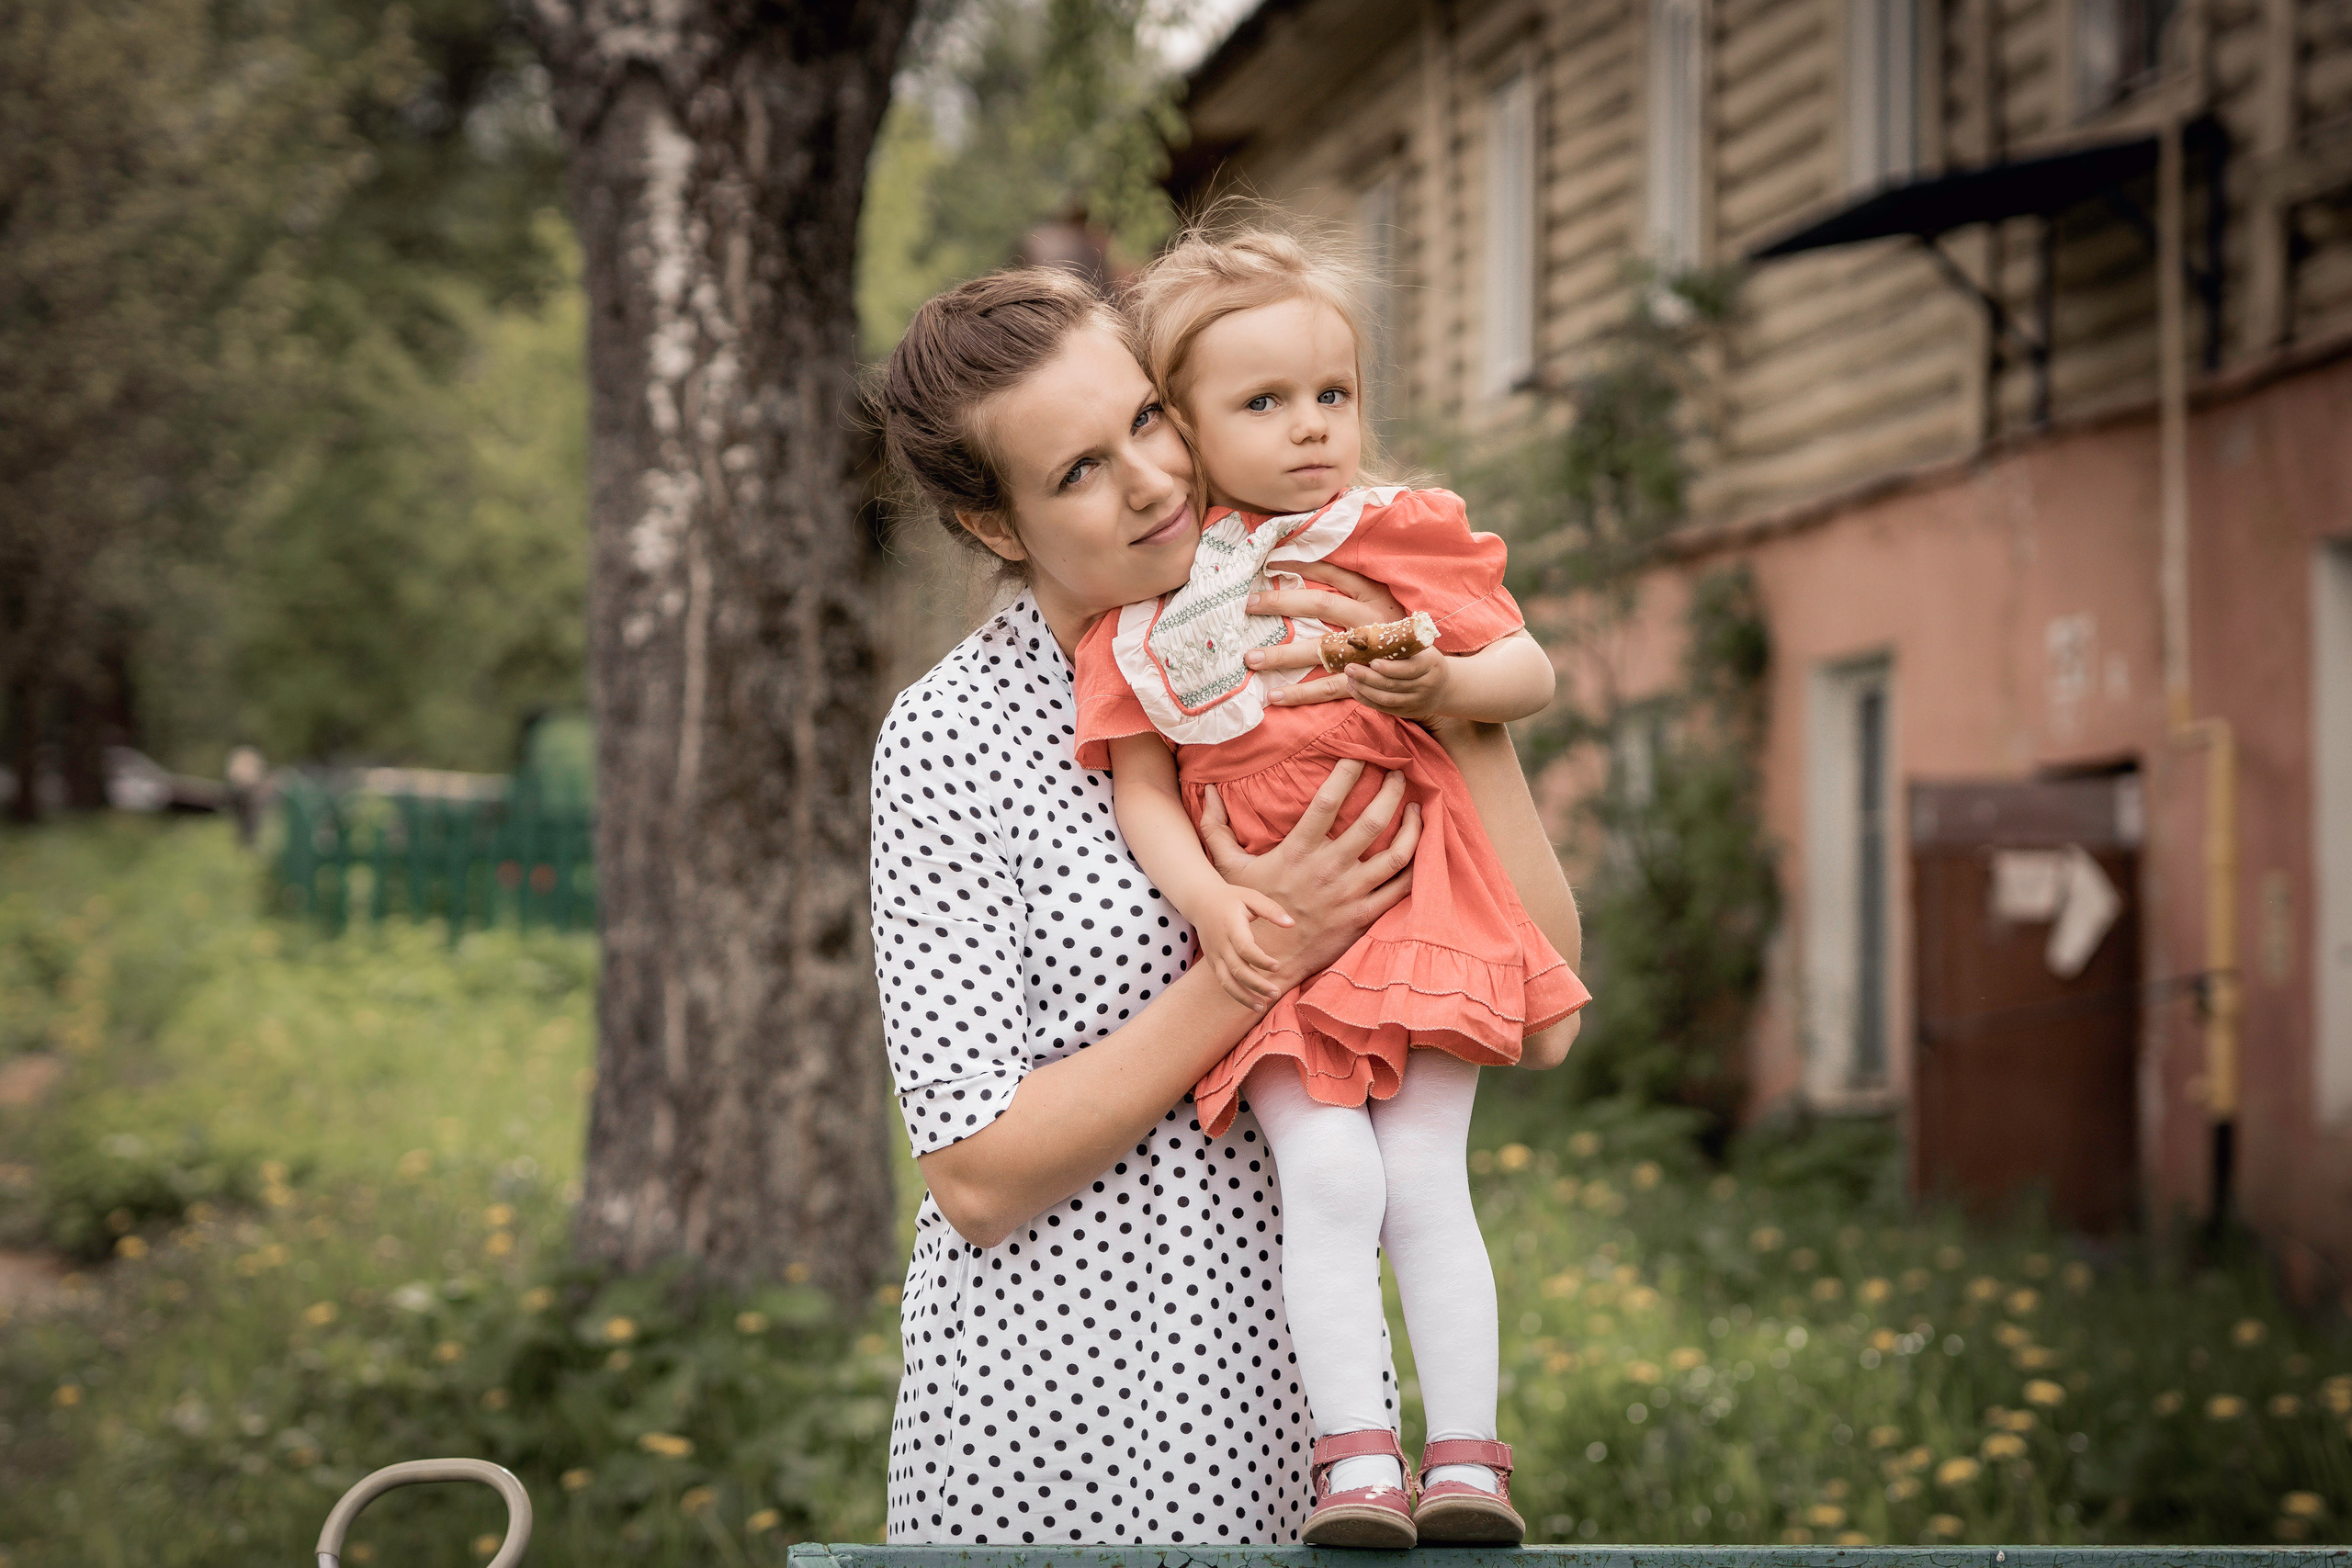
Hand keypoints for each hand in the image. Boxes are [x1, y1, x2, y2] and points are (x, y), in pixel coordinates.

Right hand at [1191, 882, 1295, 1008]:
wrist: (1200, 901)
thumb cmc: (1231, 898)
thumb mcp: (1251, 897)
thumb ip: (1271, 910)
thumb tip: (1291, 924)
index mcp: (1231, 926)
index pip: (1244, 948)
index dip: (1260, 960)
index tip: (1277, 966)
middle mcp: (1220, 944)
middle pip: (1237, 970)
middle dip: (1256, 984)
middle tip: (1276, 993)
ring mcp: (1214, 955)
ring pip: (1226, 982)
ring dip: (1243, 997)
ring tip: (1262, 1007)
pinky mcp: (1213, 962)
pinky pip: (1223, 982)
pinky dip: (1236, 994)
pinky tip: (1251, 1002)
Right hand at [1198, 758, 1420, 991]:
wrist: (1268, 959)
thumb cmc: (1251, 910)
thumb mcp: (1228, 868)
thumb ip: (1216, 827)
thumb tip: (1207, 791)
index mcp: (1298, 851)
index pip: (1328, 802)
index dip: (1347, 773)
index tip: (1361, 755)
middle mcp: (1328, 868)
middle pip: (1371, 822)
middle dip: (1391, 792)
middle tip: (1400, 773)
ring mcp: (1350, 893)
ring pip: (1396, 854)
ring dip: (1413, 827)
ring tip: (1418, 807)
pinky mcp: (1364, 914)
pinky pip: (1401, 887)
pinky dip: (1417, 866)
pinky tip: (1421, 847)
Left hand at [1240, 563, 1408, 708]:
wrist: (1431, 674)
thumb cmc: (1398, 631)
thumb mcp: (1383, 601)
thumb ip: (1353, 588)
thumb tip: (1311, 564)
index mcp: (1374, 596)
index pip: (1335, 573)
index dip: (1303, 565)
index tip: (1271, 561)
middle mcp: (1370, 621)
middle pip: (1321, 606)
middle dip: (1282, 603)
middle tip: (1249, 604)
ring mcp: (1367, 653)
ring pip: (1320, 649)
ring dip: (1283, 655)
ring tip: (1251, 658)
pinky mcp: (1364, 681)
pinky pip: (1328, 688)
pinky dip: (1301, 694)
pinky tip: (1274, 695)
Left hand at [1340, 645, 1450, 718]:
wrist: (1444, 686)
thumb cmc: (1425, 660)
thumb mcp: (1422, 649)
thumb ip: (1401, 643)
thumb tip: (1366, 634)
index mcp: (1430, 665)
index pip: (1409, 669)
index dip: (1389, 668)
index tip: (1372, 662)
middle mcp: (1426, 685)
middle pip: (1393, 685)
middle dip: (1368, 677)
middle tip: (1349, 668)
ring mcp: (1417, 701)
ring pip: (1387, 699)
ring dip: (1365, 690)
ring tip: (1349, 679)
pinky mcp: (1409, 712)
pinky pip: (1385, 708)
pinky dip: (1367, 700)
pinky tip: (1355, 690)